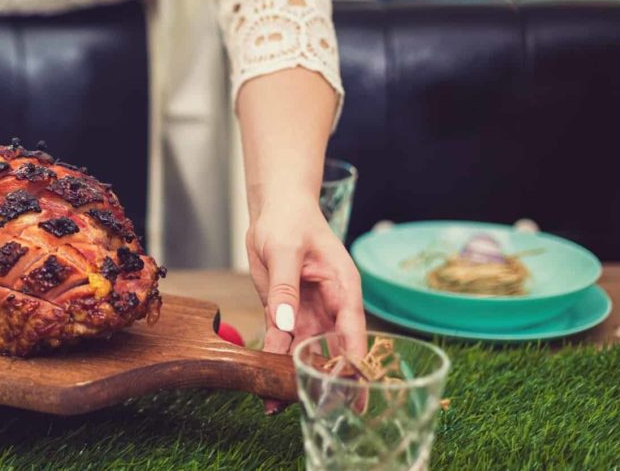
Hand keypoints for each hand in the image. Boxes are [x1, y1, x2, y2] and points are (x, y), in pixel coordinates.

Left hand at [246, 195, 366, 412]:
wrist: (274, 208)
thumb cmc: (289, 220)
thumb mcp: (284, 251)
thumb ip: (285, 289)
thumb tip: (285, 326)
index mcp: (343, 287)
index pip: (353, 331)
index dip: (354, 362)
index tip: (354, 394)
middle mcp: (331, 305)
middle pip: (333, 349)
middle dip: (325, 379)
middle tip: (316, 411)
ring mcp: (309, 311)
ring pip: (306, 351)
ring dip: (294, 376)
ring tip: (276, 404)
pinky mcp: (287, 313)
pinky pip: (283, 342)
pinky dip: (275, 362)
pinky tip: (264, 384)